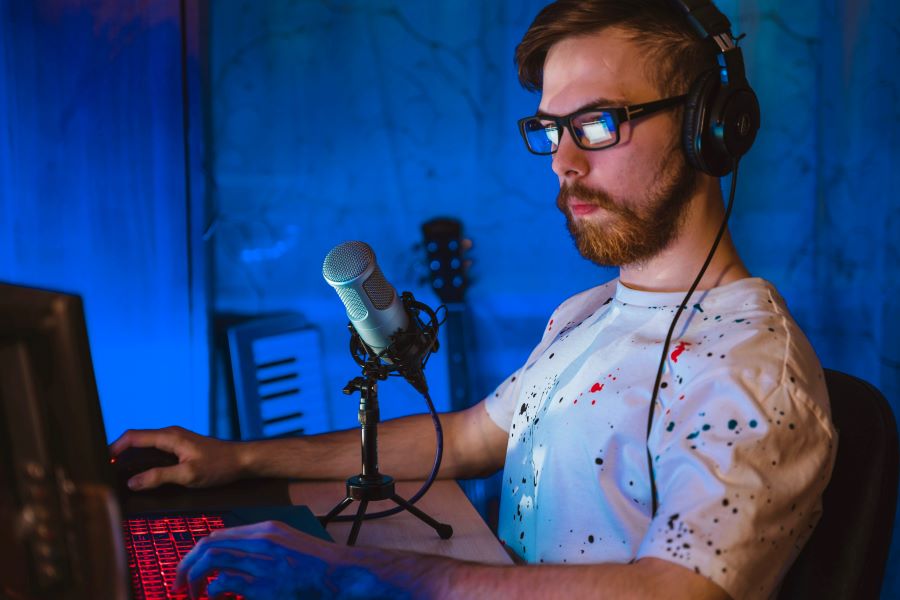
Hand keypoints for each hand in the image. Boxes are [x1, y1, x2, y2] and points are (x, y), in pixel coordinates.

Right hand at [109, 426, 246, 490]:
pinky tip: (140, 475)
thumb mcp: (188, 475)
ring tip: (117, 475)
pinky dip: (143, 461)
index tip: (101, 463)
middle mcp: (170, 435)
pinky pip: (155, 452)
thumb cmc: (219, 466)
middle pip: (136, 441)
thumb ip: (159, 477)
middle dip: (119, 454)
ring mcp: (175, 441)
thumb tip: (132, 482)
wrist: (242, 461)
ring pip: (145, 447)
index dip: (114, 448)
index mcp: (169, 436)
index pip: (133, 437)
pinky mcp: (180, 448)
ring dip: (130, 459)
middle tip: (105, 472)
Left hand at [174, 521, 406, 598]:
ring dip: (193, 578)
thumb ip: (262, 547)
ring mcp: (262, 562)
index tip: (188, 568)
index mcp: (266, 529)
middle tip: (179, 584)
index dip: (196, 553)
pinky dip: (213, 590)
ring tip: (191, 593)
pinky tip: (215, 596)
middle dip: (186, 565)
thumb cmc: (317, 565)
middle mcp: (261, 541)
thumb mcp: (288, 543)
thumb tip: (232, 563)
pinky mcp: (264, 585)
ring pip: (211, 559)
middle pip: (208, 545)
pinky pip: (224, 583)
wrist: (341, 574)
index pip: (218, 535)